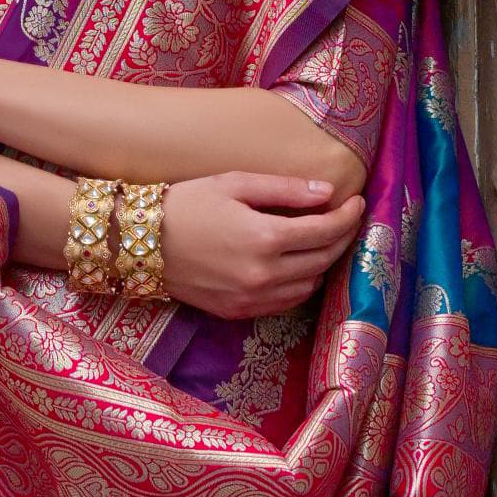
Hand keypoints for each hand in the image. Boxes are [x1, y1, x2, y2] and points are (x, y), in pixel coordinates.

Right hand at [159, 169, 363, 317]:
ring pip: (309, 284)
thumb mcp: (235, 184)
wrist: (139, 243)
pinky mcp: (238, 312)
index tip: (357, 202)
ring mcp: (251, 298)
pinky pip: (286, 303)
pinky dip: (300, 284)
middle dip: (341, 237)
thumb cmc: (187, 204)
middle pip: (323, 259)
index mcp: (265, 238)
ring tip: (321, 240)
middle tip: (345, 219)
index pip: (325, 231)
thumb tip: (327, 193)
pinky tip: (296, 266)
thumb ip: (285, 190)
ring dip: (322, 262)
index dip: (348, 216)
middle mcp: (264, 274)